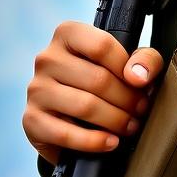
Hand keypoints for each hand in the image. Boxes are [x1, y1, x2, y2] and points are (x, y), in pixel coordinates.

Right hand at [22, 20, 163, 164]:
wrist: (73, 116)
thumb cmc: (105, 80)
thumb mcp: (129, 63)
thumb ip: (145, 60)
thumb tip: (137, 76)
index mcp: (67, 34)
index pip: (102, 46)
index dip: (128, 68)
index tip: (142, 86)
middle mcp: (47, 58)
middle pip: (98, 79)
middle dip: (127, 99)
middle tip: (140, 111)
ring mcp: (36, 89)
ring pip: (85, 106)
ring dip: (116, 120)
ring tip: (130, 126)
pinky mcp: (31, 120)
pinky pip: (66, 134)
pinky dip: (94, 142)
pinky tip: (111, 142)